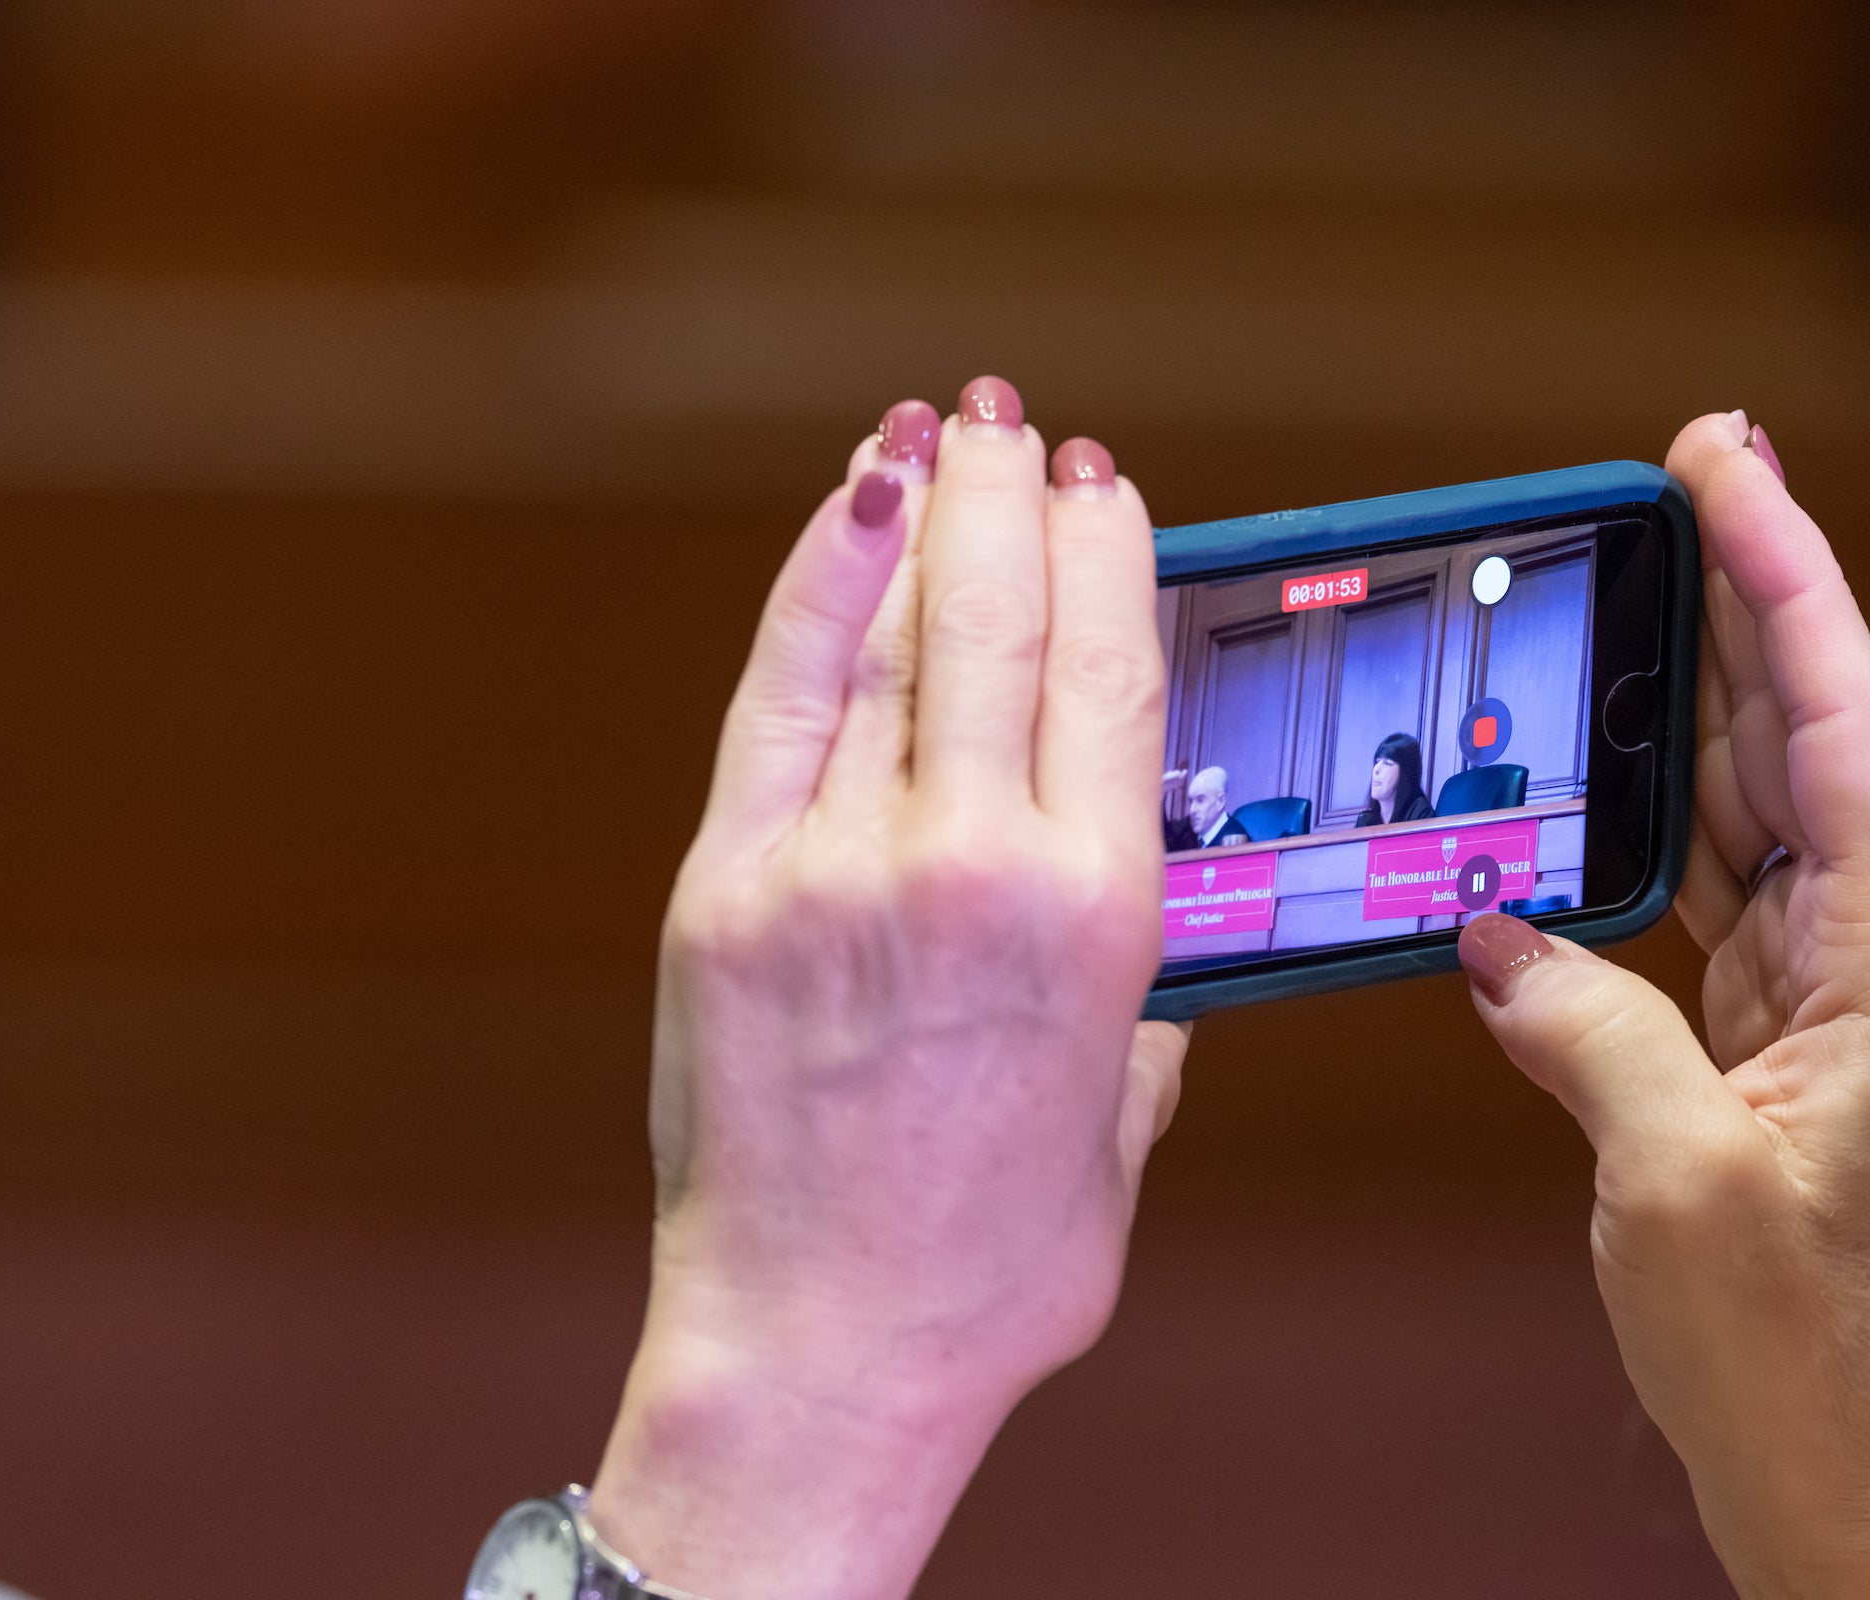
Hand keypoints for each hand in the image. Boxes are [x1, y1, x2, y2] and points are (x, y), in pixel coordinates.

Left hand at [589, 384, 1186, 1599]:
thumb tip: (1125, 877)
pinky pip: (780, 695)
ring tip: (938, 435)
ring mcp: (840, 866)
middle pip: (1002, 619)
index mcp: (1102, 916)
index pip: (1113, 670)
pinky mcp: (729, 886)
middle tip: (1015, 427)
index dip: (1110, 554)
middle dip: (1012, 497)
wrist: (823, 1346)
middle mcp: (978, 865)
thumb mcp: (1124, 1112)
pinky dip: (816, 587)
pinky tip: (848, 510)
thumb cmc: (989, 1258)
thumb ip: (1139, 984)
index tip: (1107, 487)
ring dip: (921, 515)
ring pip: (892, 638)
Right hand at [1457, 414, 1869, 1597]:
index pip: (1840, 725)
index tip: (1730, 469)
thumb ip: (1587, 1026)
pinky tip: (1605, 760)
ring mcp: (1826, 985)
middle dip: (1746, 594)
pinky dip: (1657, 807)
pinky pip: (1712, 878)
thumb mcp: (1676, 1176)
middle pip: (1804, 730)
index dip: (1785, 581)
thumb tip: (1497, 932)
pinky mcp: (1769, 1025)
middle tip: (1684, 478)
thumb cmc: (1788, 1339)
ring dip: (1701, 686)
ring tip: (1640, 580)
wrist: (1827, 1451)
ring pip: (1757, 794)